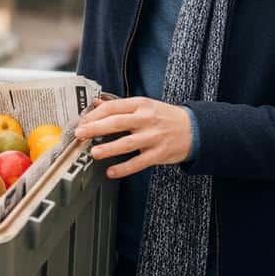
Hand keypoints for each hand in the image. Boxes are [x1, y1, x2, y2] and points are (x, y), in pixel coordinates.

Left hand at [74, 97, 193, 177]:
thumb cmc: (165, 117)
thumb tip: (96, 103)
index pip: (113, 107)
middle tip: (80, 134)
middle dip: (95, 128)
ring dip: (108, 148)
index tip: (82, 122)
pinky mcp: (159, 154)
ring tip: (94, 153)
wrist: (194, 129)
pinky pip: (139, 162)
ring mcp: (153, 137)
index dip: (94, 115)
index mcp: (140, 105)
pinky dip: (124, 168)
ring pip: (127, 143)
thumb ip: (120, 106)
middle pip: (116, 123)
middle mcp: (146, 119)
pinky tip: (112, 171)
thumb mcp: (144, 105)